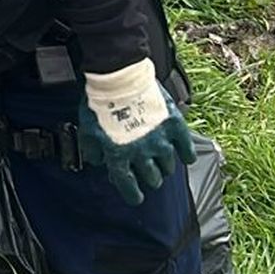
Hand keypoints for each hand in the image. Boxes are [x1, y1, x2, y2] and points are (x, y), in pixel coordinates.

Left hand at [78, 69, 195, 203]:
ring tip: (163, 164)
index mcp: (118, 155)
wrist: (118, 76)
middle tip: (150, 176)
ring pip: (167, 164)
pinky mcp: (173, 124)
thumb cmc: (100, 101)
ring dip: (165, 167)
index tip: (137, 197)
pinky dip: (188, 154)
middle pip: (151, 177)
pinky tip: (187, 157)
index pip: (127, 185)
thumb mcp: (86, 130)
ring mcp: (159, 138)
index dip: (133, 194)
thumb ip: (91, 150)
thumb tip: (98, 161)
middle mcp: (140, 152)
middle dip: (150, 179)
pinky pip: (186, 146)